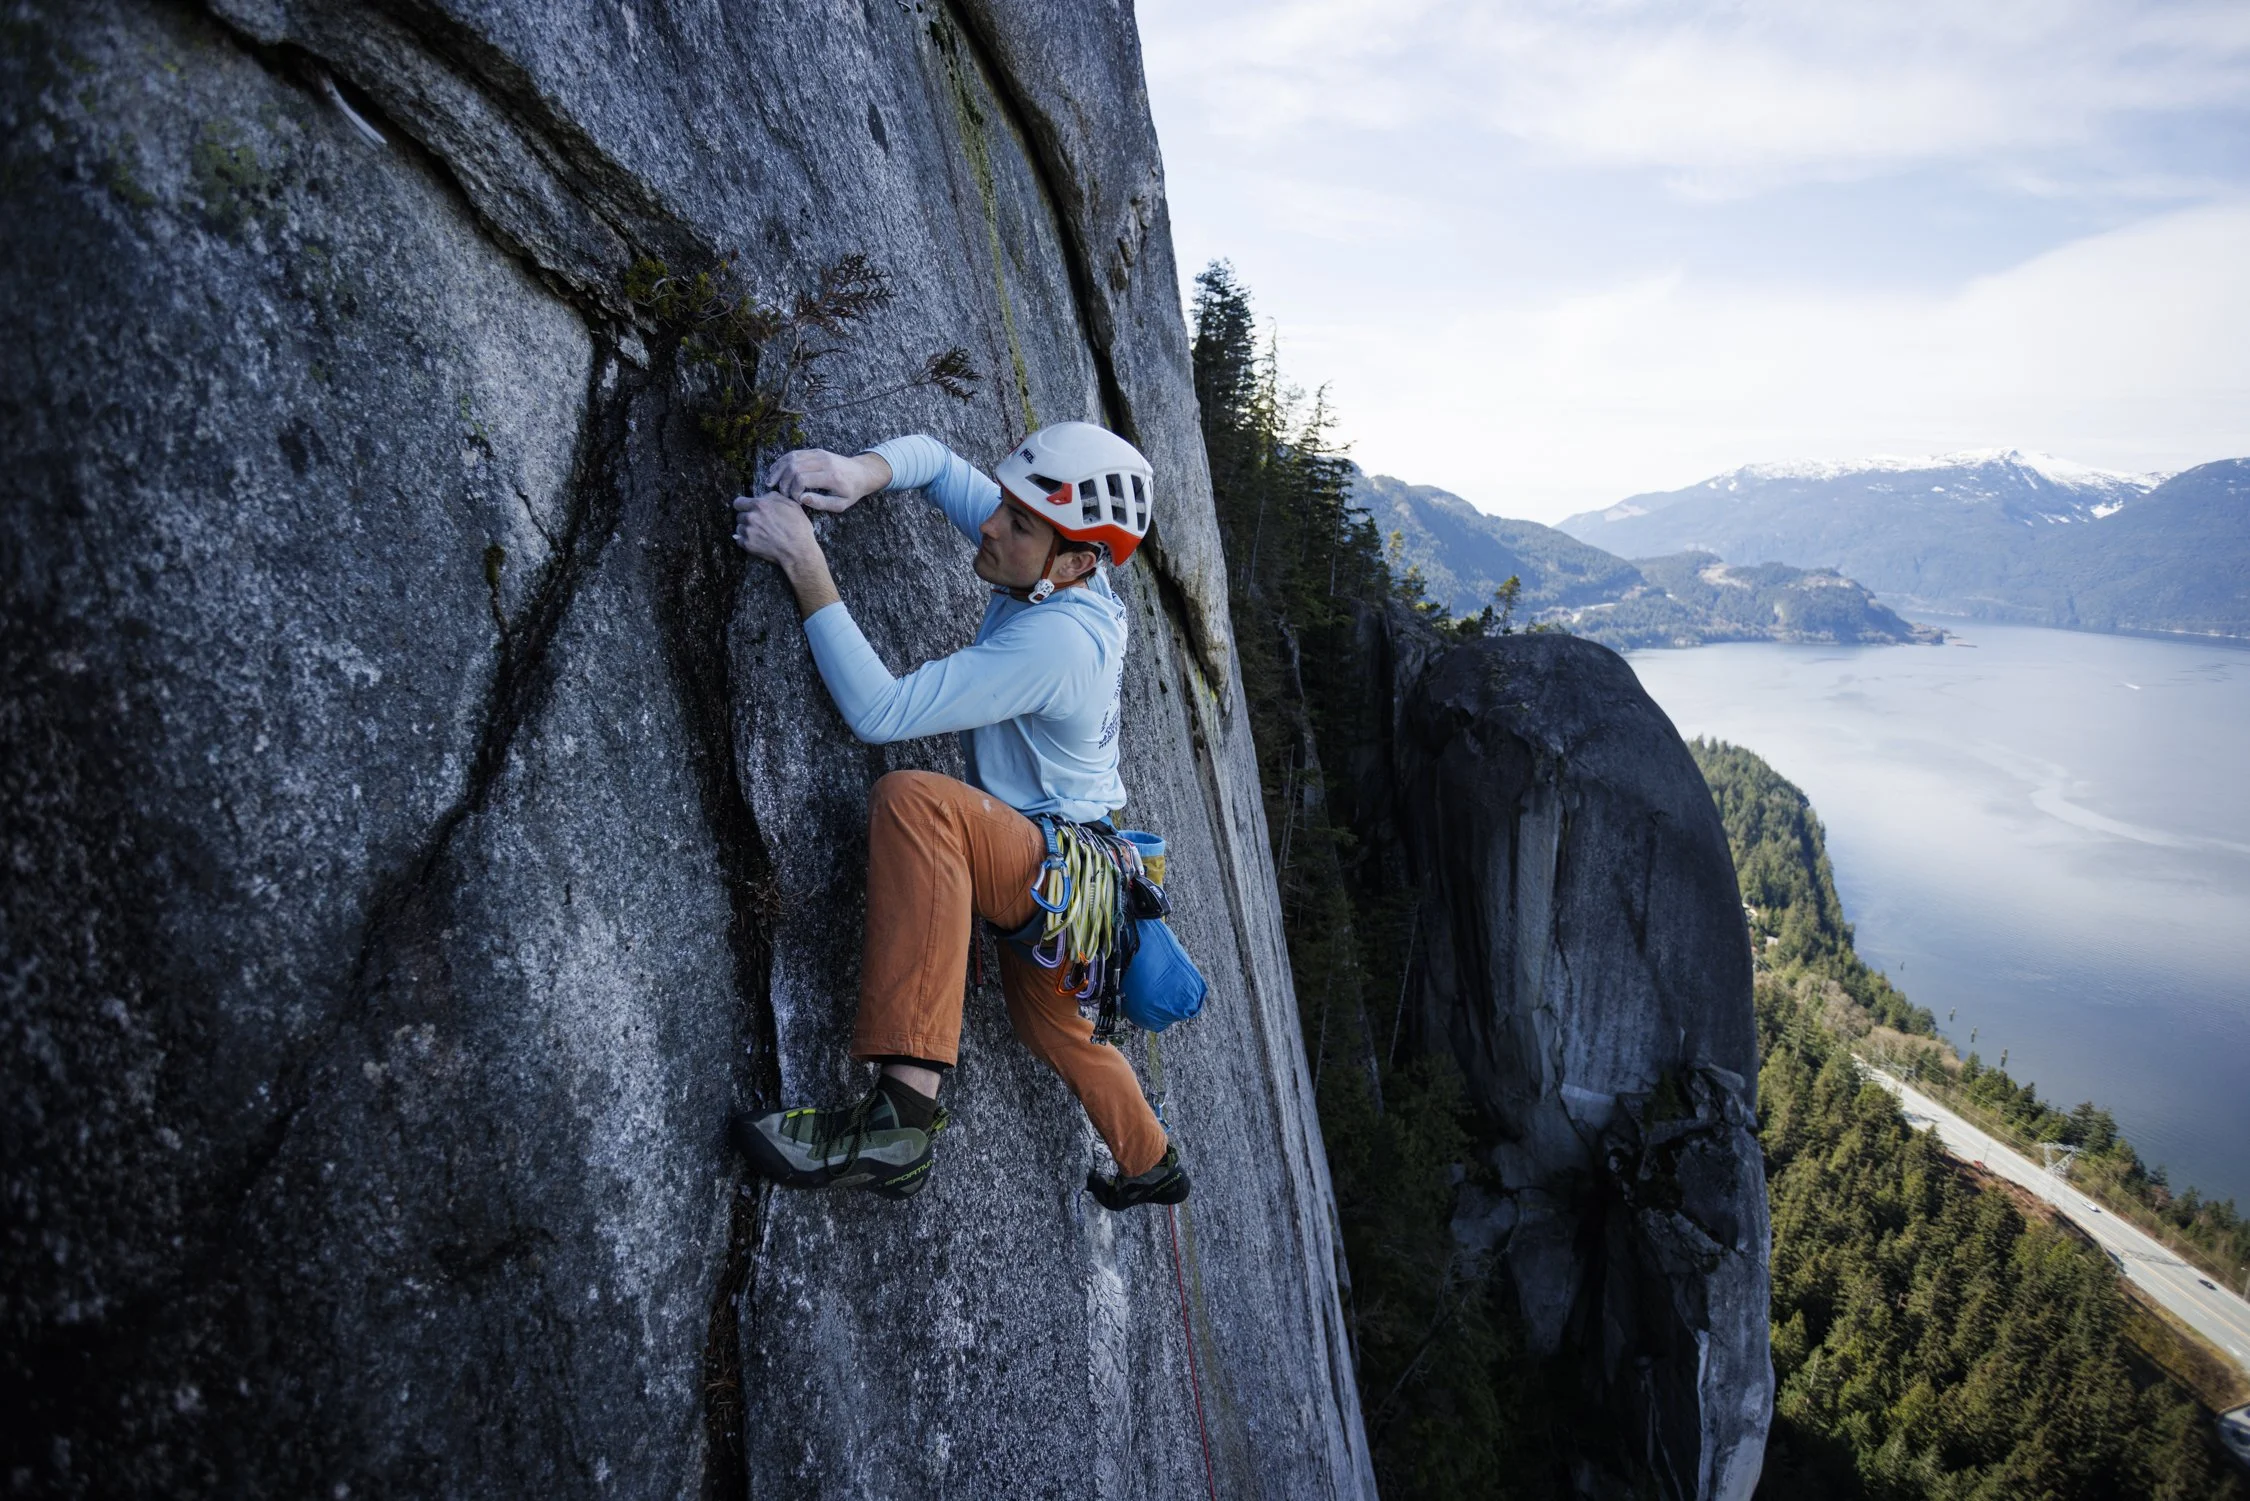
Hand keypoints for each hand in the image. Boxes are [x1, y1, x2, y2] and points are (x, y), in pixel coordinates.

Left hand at [731, 493, 817, 567]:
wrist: (798, 550)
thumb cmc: (798, 528)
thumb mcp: (791, 505)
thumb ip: (774, 497)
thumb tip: (765, 497)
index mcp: (760, 505)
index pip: (738, 502)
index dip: (743, 505)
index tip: (747, 509)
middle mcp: (751, 517)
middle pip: (739, 516)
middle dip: (747, 518)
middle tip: (758, 523)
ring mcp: (748, 532)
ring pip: (739, 528)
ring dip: (746, 530)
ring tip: (759, 533)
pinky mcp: (748, 545)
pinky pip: (739, 540)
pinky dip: (746, 541)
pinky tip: (757, 541)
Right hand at [764, 449, 890, 513]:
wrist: (862, 473)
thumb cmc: (851, 491)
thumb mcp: (841, 504)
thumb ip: (821, 503)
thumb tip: (802, 499)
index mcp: (830, 476)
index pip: (802, 478)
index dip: (793, 490)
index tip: (796, 501)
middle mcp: (823, 461)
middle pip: (794, 467)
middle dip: (784, 482)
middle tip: (783, 494)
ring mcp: (818, 454)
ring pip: (791, 458)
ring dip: (778, 470)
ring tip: (771, 482)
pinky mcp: (815, 451)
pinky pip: (794, 453)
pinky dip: (782, 462)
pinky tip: (775, 472)